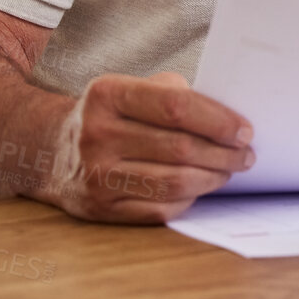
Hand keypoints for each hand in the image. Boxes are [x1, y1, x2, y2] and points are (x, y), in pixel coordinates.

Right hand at [46, 71, 253, 223]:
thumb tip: (227, 122)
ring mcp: (96, 176)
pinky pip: (160, 210)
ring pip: (174, 183)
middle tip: (246, 155)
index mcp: (108, 94)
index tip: (245, 130)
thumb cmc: (112, 115)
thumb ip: (174, 95)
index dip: (217, 120)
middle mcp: (97, 135)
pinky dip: (189, 200)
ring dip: (212, 179)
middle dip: (223, 154)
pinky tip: (200, 188)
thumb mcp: (133, 88)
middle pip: (179, 149)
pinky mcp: (100, 210)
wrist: (52, 151)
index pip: (175, 107)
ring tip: (228, 171)